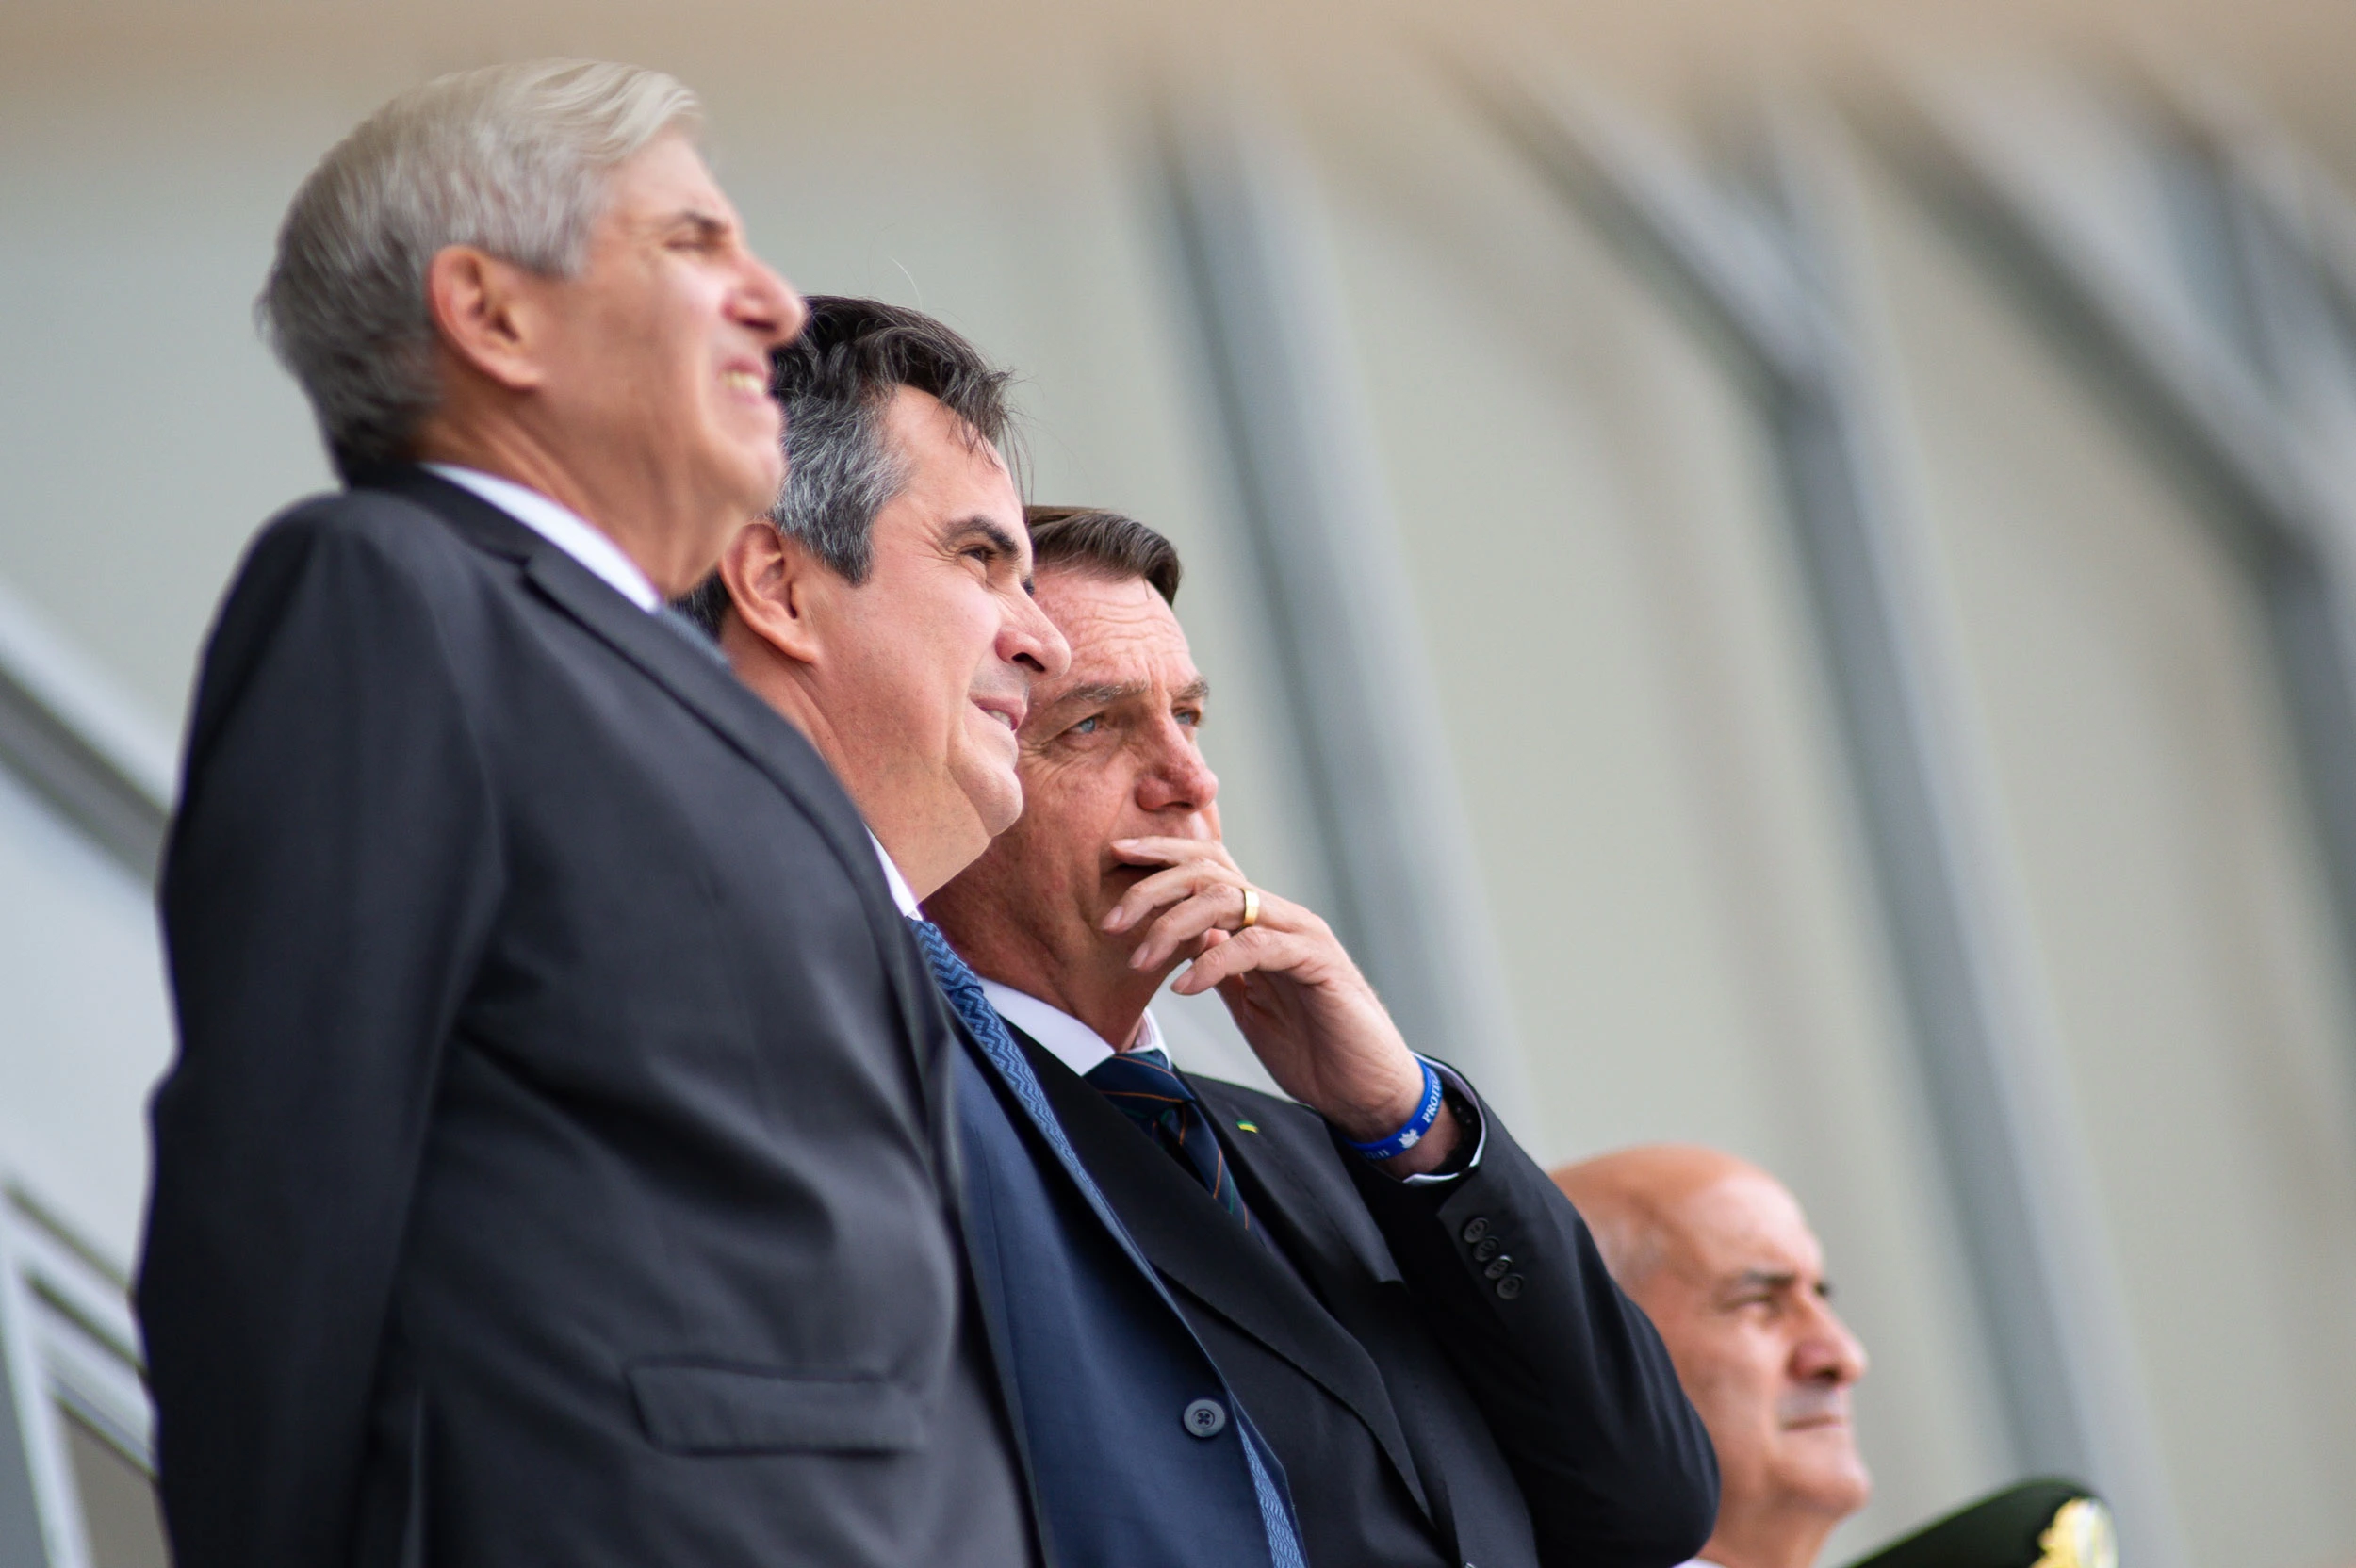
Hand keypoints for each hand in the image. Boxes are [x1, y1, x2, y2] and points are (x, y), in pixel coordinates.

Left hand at [1102, 836, 1460, 1174]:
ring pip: (1228, 900)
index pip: (1210, 867)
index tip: (1117, 858)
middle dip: (1153, 888)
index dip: (1164, 856)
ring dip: (1173, 926)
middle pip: (1210, 872)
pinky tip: (1183, 986)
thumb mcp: (1250, 1004)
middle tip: (1111, 921)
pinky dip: (1213, 961)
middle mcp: (1282, 917)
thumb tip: (1183, 943)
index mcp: (1263, 922)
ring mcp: (1301, 935)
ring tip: (1139, 960)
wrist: (1366, 1090)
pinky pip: (1255, 945)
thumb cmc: (1312, 1049)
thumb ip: (1221, 970)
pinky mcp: (1317, 962)